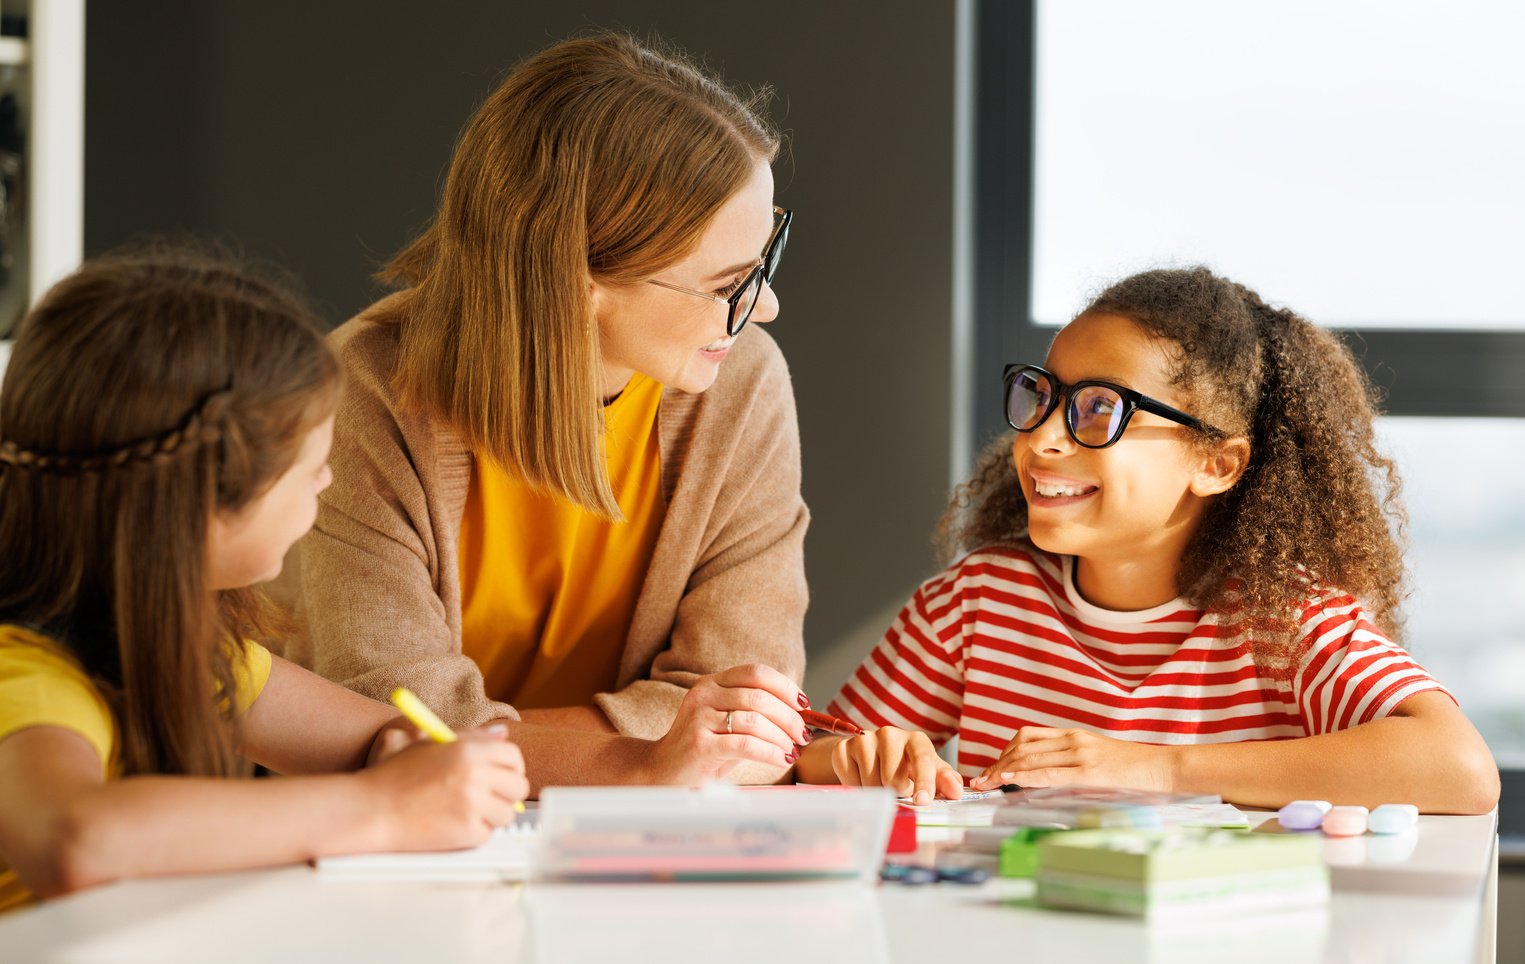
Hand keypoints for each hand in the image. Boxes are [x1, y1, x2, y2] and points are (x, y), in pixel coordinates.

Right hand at [361, 725, 528, 851]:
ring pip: (507, 813)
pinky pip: (488, 833)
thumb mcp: (430, 744)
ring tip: (467, 810)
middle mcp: (476, 775)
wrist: (371, 809)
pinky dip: (475, 832)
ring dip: (492, 814)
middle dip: (506, 791)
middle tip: (489, 795)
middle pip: (518, 786)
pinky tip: (454, 823)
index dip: (511, 766)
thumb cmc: (395, 776)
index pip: (513, 756)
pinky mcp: (467, 833)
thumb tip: (501, 734)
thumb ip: (471, 737)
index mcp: (469, 750)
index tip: (502, 773)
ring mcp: (473, 805)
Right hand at [644, 663, 807, 784]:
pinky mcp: (699, 745)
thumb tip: (800, 714)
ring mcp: (698, 718)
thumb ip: (756, 713)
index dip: (785, 686)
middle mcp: (703, 695)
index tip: (804, 704)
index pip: (755, 672)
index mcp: (712, 684)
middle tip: (803, 735)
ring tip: (792, 750)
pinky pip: (746, 744)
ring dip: (782, 737)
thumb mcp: (728, 723)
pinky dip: (770, 752)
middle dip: (789, 717)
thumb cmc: (704, 749)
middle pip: (759, 697)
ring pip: (755, 720)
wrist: (661, 772)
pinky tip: (781, 760)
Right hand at [829, 727, 962, 803]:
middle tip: (898, 788)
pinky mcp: (843, 748)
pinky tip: (863, 779)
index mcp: (916, 740)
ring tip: (880, 782)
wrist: (872, 754)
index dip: (924, 781)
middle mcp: (890, 734)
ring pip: (870, 783)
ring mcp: (864, 739)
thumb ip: (945, 780)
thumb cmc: (907, 766)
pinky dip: (857, 788)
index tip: (923, 800)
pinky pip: (850, 781)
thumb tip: (956, 791)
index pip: (922, 759)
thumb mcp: (930, 771)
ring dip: (876, 792)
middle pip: (892, 779)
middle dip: (896, 792)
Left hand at [967, 726, 1174, 792]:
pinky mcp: (1090, 772)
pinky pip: (1050, 772)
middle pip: (1022, 746)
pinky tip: (1009, 779)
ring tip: (986, 783)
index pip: (1027, 737)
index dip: (1003, 752)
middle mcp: (1074, 740)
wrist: (1166, 768)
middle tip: (980, 780)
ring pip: (1030, 757)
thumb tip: (1045, 779)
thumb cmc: (1135, 770)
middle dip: (996, 763)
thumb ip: (1072, 764)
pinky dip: (1025, 775)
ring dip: (1003, 770)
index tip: (989, 768)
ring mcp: (1081, 754)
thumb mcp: (1098, 759)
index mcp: (1074, 735)